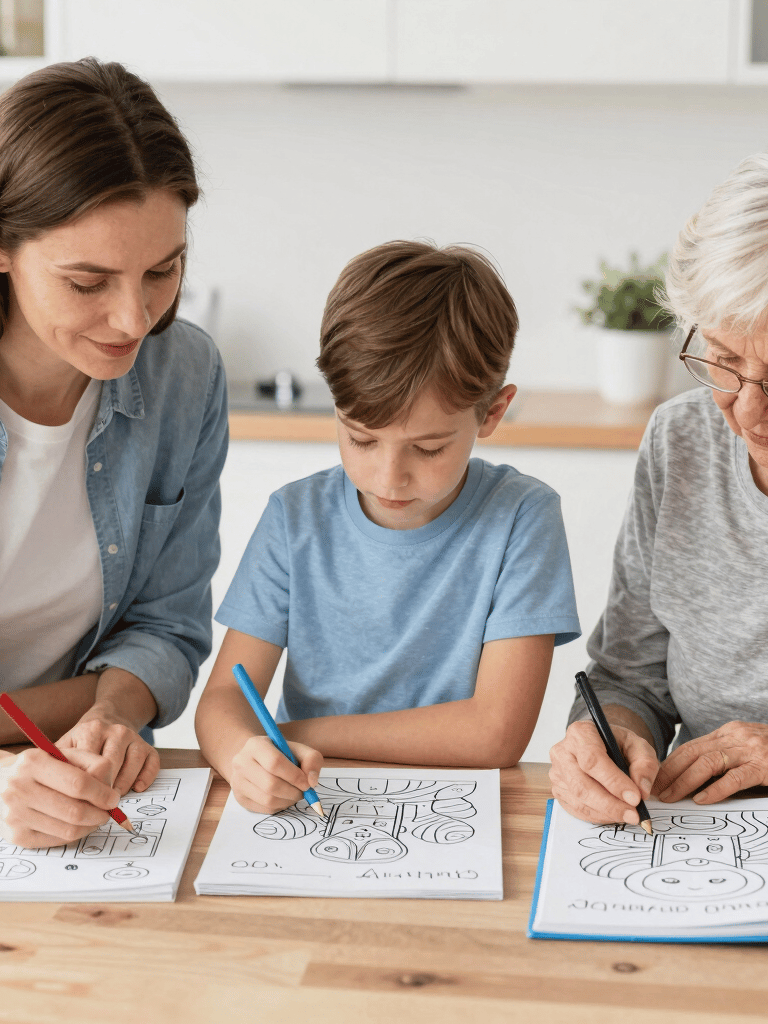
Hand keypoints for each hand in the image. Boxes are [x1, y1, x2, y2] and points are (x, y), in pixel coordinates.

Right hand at [0, 748, 120, 848]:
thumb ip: (88, 762)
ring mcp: (15, 816)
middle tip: (109, 810)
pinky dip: (75, 833)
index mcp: (32, 763)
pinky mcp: (16, 836)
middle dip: (100, 813)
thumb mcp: (58, 753)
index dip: (102, 793)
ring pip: (69, 829)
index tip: (114, 797)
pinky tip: (79, 824)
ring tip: (97, 816)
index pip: (78, 783)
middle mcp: (19, 789)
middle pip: (75, 810)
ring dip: (91, 825)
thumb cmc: (37, 768)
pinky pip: (57, 840)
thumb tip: (111, 787)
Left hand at [57, 712, 158, 795]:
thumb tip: (57, 795)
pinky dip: (145, 780)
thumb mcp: (66, 747)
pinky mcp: (149, 746)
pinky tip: (135, 788)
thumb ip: (59, 766)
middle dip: (104, 791)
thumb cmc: (82, 742)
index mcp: (91, 730)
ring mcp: (134, 737)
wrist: (107, 718)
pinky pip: (152, 766)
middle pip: (112, 768)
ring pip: (132, 768)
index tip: (81, 802)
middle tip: (96, 805)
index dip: (86, 789)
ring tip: (112, 797)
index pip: (91, 766)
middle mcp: (116, 731)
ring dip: (123, 788)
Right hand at [230, 735, 322, 814]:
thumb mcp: (297, 749)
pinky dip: (280, 806)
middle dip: (293, 791)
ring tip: (295, 794)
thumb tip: (311, 781)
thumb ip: (311, 759)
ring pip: (268, 799)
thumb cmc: (279, 754)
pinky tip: (284, 798)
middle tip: (303, 791)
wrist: (255, 760)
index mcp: (255, 745)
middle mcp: (241, 762)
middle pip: (270, 784)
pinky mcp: (240, 798)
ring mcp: (237, 781)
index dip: (294, 776)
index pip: (275, 762)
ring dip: (288, 800)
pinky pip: (264, 809)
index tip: (307, 783)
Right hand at [549, 720, 658, 823]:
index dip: (613, 782)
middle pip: (582, 784)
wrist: (603, 746)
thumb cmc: (618, 744)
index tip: (635, 798)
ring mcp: (557, 772)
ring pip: (578, 799)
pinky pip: (575, 809)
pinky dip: (597, 816)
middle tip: (633, 815)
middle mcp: (563, 751)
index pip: (592, 760)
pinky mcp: (558, 789)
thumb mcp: (638, 745)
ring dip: (605, 813)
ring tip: (628, 815)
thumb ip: (644, 764)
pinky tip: (613, 814)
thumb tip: (641, 790)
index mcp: (581, 733)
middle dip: (610, 804)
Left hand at [654, 721, 767, 803]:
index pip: (689, 747)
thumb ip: (724, 759)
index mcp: (728, 732)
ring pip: (706, 763)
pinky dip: (715, 790)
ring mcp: (750, 750)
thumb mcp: (746, 750)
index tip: (654, 779)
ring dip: (684, 782)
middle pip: (691, 753)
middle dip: (669, 773)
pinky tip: (702, 800)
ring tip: (671, 797)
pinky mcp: (764, 766)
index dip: (669, 764)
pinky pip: (734, 778)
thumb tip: (692, 781)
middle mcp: (735, 736)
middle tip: (655, 791)